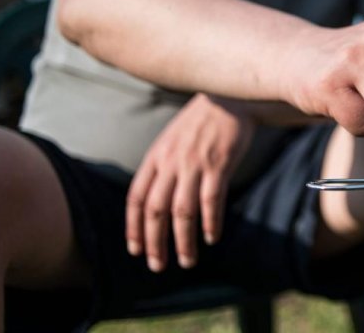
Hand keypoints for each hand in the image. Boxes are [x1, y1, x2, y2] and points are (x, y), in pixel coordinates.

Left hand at [125, 94, 253, 271]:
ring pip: (182, 212)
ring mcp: (194, 164)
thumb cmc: (201, 121)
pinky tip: (211, 237)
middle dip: (155, 243)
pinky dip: (210, 223)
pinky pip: (211, 201)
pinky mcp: (218, 165)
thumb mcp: (171, 139)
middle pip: (156, 211)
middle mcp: (171, 163)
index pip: (136, 199)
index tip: (136, 250)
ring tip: (187, 261)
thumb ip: (161, 165)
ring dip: (183, 241)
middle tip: (158, 265)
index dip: (134, 227)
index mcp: (155, 157)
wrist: (229, 97)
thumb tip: (154, 198)